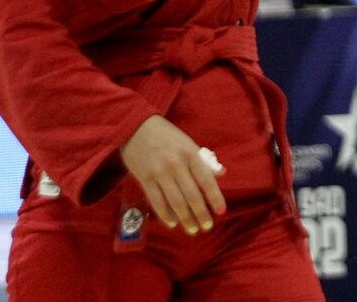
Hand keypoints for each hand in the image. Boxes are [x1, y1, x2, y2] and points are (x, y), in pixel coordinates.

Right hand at [118, 115, 225, 234]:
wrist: (136, 127)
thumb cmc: (167, 135)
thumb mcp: (188, 143)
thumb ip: (203, 160)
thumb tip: (221, 174)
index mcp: (190, 154)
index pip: (206, 180)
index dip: (214, 197)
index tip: (221, 212)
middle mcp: (176, 164)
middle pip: (192, 195)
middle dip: (201, 214)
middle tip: (207, 227)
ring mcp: (159, 173)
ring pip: (175, 202)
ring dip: (185, 219)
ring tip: (193, 229)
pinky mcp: (144, 179)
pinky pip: (156, 201)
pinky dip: (165, 214)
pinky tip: (173, 223)